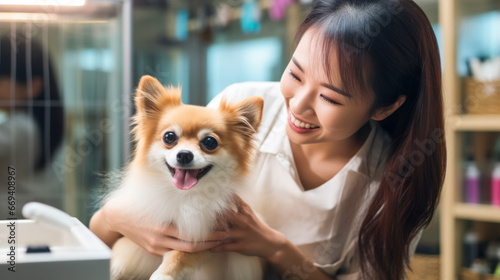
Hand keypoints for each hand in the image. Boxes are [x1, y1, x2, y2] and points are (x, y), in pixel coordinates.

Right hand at [102, 199, 229, 256]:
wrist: (118, 217)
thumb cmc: (141, 206)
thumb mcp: (159, 206)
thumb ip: (176, 210)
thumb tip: (199, 205)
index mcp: (163, 227)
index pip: (192, 236)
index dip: (210, 236)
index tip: (223, 229)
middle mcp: (160, 239)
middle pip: (191, 246)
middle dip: (211, 242)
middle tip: (226, 236)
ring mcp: (156, 246)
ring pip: (184, 250)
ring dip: (203, 247)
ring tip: (217, 241)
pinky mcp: (153, 250)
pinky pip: (173, 251)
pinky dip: (187, 248)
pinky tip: (198, 244)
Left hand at [210, 195, 286, 259]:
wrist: (270, 242)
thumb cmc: (257, 226)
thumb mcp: (249, 213)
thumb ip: (238, 205)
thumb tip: (226, 195)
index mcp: (245, 212)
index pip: (232, 201)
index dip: (221, 199)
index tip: (210, 196)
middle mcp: (243, 221)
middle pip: (226, 216)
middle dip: (214, 215)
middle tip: (202, 215)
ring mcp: (241, 234)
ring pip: (224, 233)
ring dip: (213, 233)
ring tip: (203, 233)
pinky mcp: (240, 246)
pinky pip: (226, 247)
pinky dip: (216, 247)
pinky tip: (209, 247)